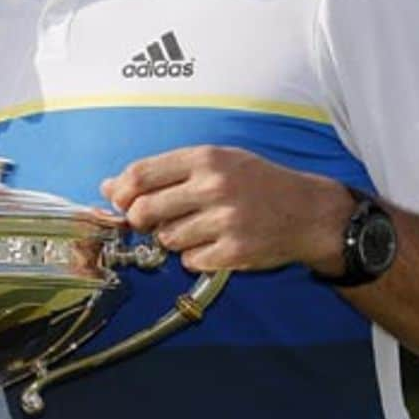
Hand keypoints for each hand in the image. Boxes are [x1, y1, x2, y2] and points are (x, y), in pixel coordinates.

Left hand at [99, 146, 353, 273]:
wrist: (308, 211)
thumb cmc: (258, 182)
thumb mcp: (216, 161)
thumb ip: (164, 171)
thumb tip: (110, 187)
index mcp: (205, 158)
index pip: (140, 175)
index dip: (121, 192)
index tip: (120, 201)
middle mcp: (214, 187)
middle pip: (144, 211)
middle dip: (140, 220)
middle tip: (155, 220)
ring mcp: (225, 221)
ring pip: (166, 239)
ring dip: (173, 239)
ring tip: (198, 228)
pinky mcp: (234, 252)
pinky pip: (190, 261)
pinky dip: (195, 257)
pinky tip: (215, 244)